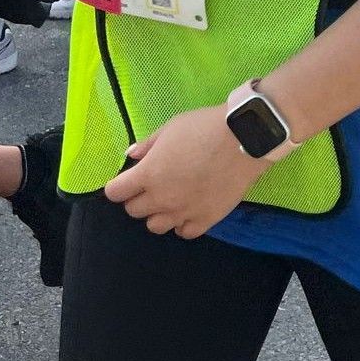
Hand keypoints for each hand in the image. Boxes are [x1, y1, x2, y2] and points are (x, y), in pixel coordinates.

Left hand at [103, 106, 269, 237]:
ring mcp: (184, 212)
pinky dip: (182, 224)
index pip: (115, 192)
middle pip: (133, 210)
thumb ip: (147, 144)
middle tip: (152, 185)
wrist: (244, 139)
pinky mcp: (206, 220)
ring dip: (158, 213)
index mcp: (148, 174)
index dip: (119, 185)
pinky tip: (189, 210)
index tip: (128, 179)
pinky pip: (184, 232)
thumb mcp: (171, 127)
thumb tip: (130, 155)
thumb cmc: (204, 127)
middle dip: (137, 198)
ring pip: (155, 226)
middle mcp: (162, 198)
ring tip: (171, 199)